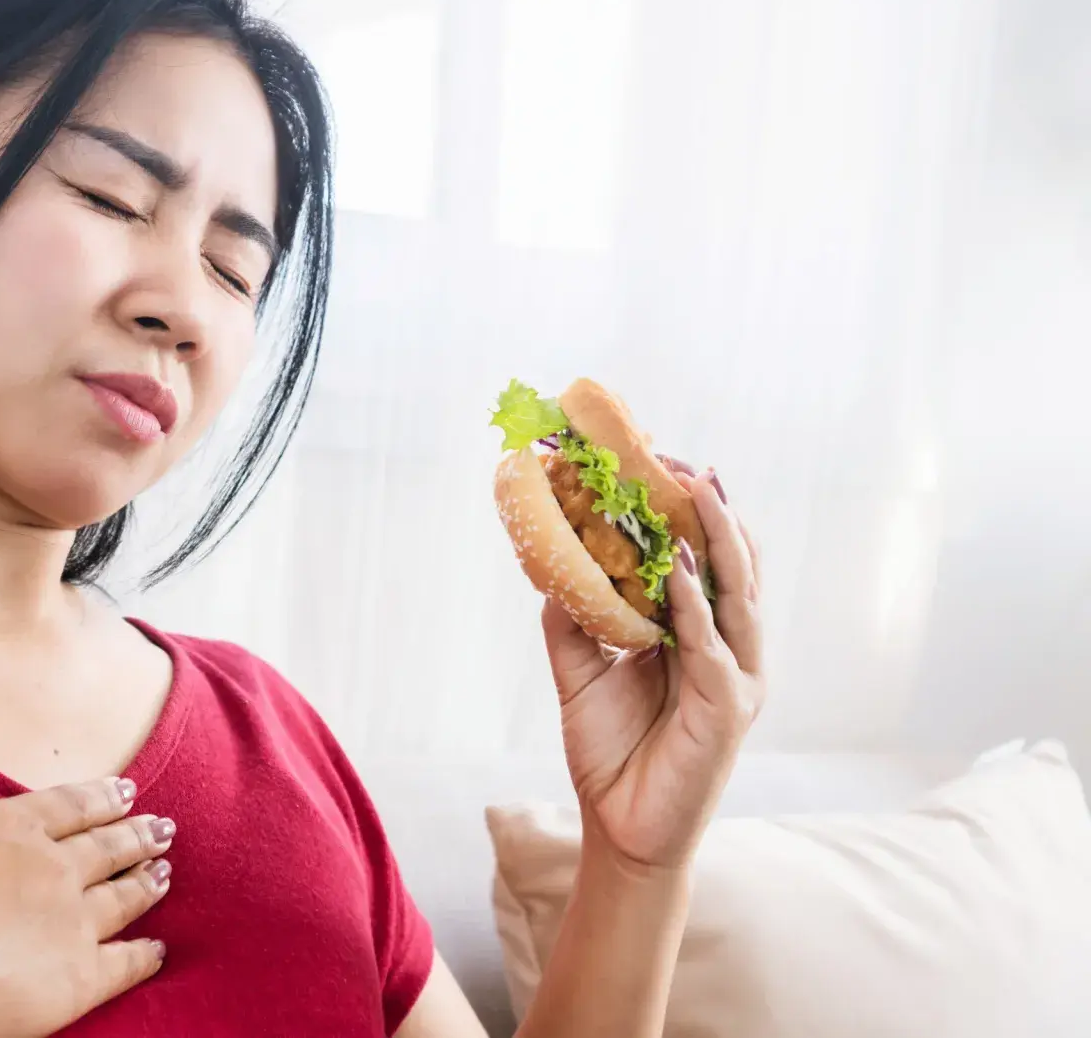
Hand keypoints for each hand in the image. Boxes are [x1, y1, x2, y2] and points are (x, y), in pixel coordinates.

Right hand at [0, 686, 173, 1037]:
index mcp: (10, 827)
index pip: (67, 805)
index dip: (98, 797)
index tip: (128, 790)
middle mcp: (52, 868)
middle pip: (104, 847)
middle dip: (135, 835)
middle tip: (166, 828)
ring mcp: (72, 923)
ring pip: (121, 897)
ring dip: (145, 883)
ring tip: (167, 872)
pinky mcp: (78, 980)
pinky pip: (122, 964)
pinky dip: (142, 956)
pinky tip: (157, 951)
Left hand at [543, 462, 764, 870]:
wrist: (619, 828)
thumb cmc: (612, 751)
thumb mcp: (580, 672)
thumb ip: (574, 620)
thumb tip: (553, 565)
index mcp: (700, 637)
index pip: (707, 561)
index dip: (693, 514)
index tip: (666, 464)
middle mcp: (728, 650)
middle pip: (734, 566)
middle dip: (715, 510)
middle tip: (690, 463)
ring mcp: (736, 677)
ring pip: (738, 594)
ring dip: (719, 540)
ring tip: (700, 491)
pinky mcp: (730, 708)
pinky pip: (713, 646)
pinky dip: (697, 604)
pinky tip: (681, 568)